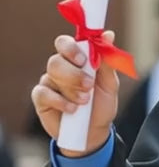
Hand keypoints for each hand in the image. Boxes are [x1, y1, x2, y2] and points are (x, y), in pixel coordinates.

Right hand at [30, 32, 119, 157]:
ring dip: (71, 88)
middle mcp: (61, 68)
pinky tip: (72, 110)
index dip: (71, 47)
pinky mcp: (41, 98)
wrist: (94, 132)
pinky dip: (61, 101)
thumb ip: (107, 62)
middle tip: (89, 85)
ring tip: (85, 101)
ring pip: (51, 74)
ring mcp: (49, 82)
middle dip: (74, 73)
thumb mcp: (110, 85)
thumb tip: (108, 35)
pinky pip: (44, 93)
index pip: (65, 43)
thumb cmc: (101, 105)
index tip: (84, 60)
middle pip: (57, 59)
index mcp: (77, 61)